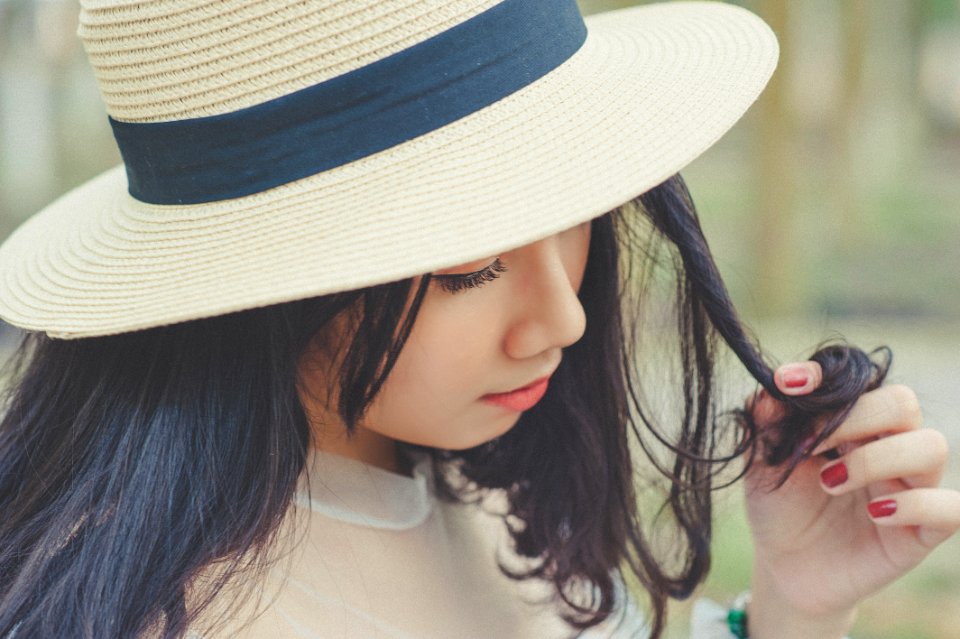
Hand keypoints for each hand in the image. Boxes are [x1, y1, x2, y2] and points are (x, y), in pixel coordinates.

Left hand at [743, 361, 959, 638]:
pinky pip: (949, 507)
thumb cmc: (779, 506)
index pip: (861, 380)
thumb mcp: (762, 461)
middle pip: (902, 402)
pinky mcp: (922, 532)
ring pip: (931, 446)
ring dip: (876, 459)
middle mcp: (889, 447)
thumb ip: (765, 420)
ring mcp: (910, 488)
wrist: (783, 567)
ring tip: (830, 482)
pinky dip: (914, 505)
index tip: (788, 383)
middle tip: (810, 445)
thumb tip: (771, 387)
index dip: (827, 375)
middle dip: (855, 416)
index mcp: (853, 423)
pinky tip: (874, 514)